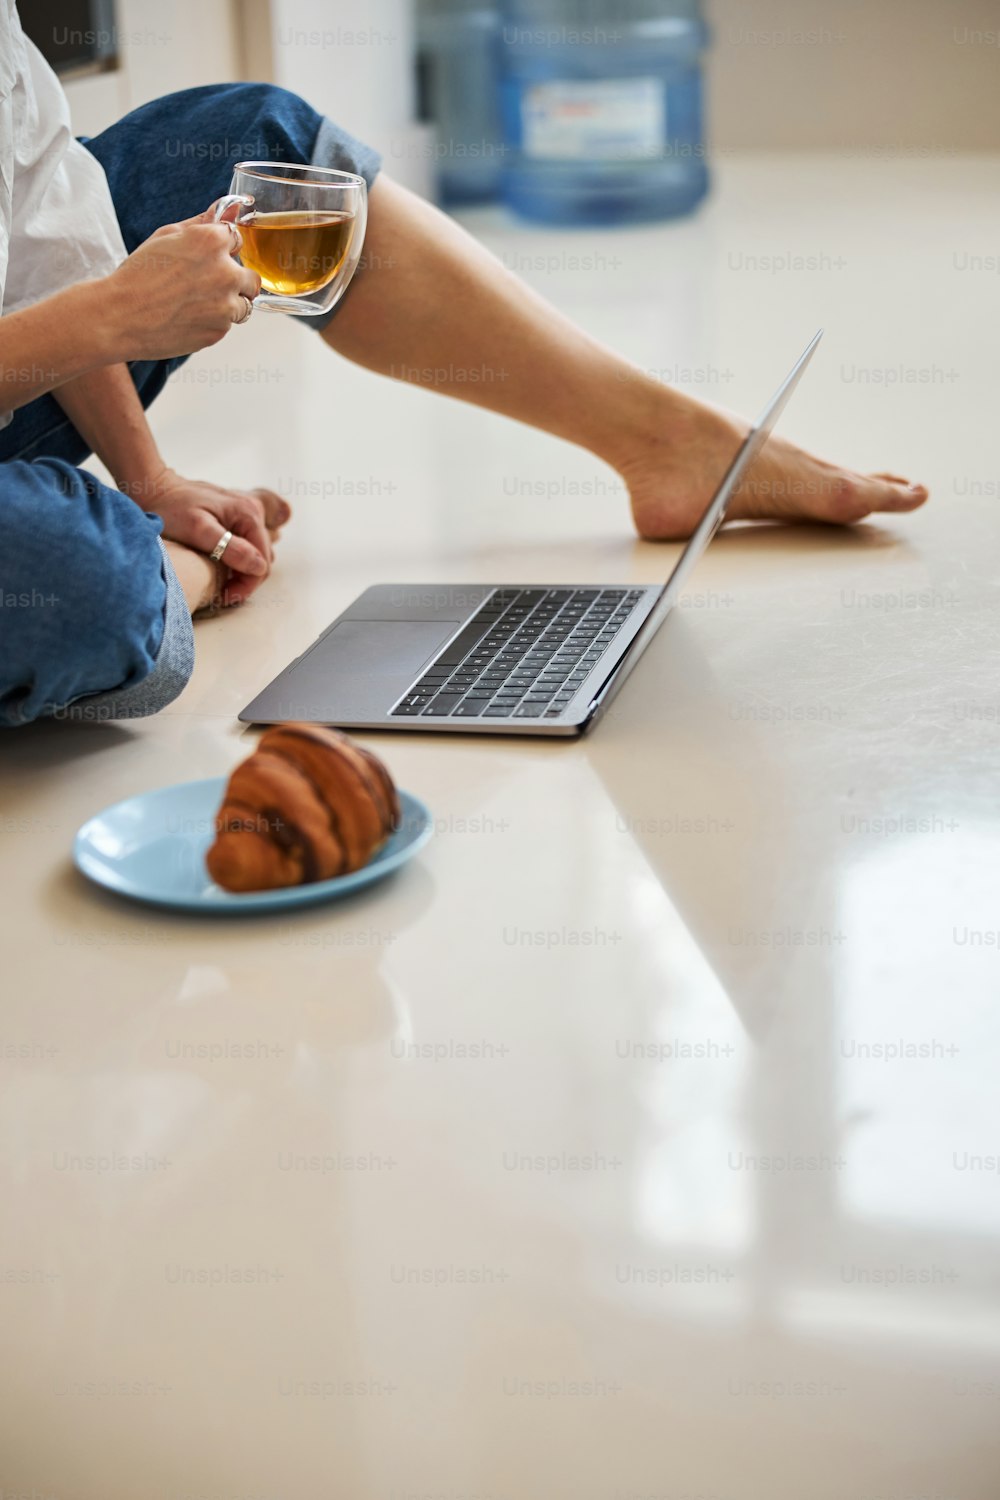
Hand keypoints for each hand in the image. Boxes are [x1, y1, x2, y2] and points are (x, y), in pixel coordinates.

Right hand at [105, 202, 260, 361]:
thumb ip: (201, 223)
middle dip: (235, 280)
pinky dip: (213, 322)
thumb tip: (228, 209)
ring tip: (195, 304)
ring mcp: (225, 306)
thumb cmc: (138, 274)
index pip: (238, 240)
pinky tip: (187, 317)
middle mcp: (225, 273)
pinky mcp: (219, 331)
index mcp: (212, 242)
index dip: (224, 249)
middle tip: (208, 285)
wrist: (120, 316)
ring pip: (243, 305)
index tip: (210, 257)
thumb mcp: (166, 237)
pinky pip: (226, 325)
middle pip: (251, 278)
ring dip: (227, 304)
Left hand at [135, 468, 291, 603]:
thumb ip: (230, 547)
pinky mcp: (236, 517)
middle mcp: (253, 511)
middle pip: (263, 559)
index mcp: (249, 514)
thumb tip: (259, 567)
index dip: (246, 584)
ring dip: (244, 570)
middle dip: (245, 580)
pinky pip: (249, 543)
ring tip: (221, 581)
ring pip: (257, 553)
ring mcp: (246, 513)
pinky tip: (225, 566)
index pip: (262, 563)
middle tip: (221, 593)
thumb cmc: (171, 507)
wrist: (155, 487)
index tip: (224, 596)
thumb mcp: (198, 529)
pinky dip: (241, 558)